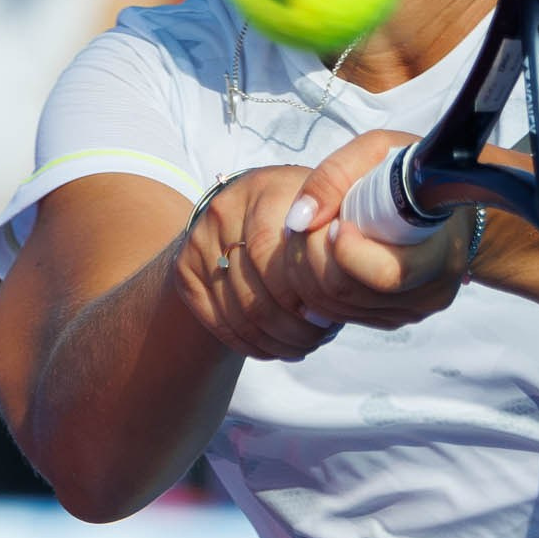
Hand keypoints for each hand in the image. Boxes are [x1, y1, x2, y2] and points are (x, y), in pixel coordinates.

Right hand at [170, 165, 335, 361]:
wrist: (244, 215)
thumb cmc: (306, 219)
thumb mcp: (330, 210)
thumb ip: (340, 239)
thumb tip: (353, 288)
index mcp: (267, 189)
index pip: (275, 256)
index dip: (305, 294)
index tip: (332, 314)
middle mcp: (226, 208)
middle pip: (257, 291)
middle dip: (295, 326)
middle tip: (321, 336)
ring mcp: (200, 239)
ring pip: (239, 312)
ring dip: (275, 340)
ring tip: (303, 343)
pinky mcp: (185, 269)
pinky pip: (217, 322)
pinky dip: (249, 344)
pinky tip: (273, 347)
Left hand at [278, 130, 470, 330]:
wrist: (450, 203)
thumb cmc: (414, 173)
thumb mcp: (378, 151)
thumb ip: (334, 176)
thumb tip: (298, 220)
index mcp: (440, 251)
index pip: (383, 274)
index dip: (345, 249)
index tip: (336, 220)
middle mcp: (429, 290)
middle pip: (345, 291)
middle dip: (312, 253)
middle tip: (315, 220)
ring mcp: (410, 311)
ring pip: (332, 306)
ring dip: (306, 267)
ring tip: (318, 231)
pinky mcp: (391, 319)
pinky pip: (335, 313)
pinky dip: (315, 284)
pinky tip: (324, 253)